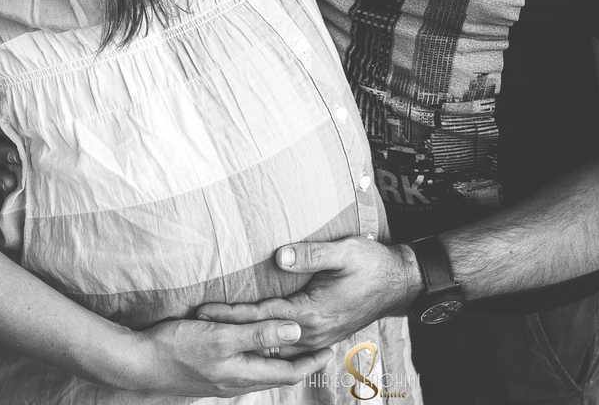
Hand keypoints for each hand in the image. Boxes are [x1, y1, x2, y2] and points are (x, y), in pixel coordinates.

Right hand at [112, 316, 332, 395]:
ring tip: (296, 347)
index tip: (332, 347)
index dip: (312, 360)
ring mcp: (222, 380)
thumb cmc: (178, 347)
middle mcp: (236, 382)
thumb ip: (259, 334)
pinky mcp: (210, 374)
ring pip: (262, 373)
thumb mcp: (222, 337)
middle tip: (321, 347)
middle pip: (278, 374)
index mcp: (243, 373)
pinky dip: (260, 359)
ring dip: (282, 361)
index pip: (289, 371)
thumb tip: (296, 329)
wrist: (138, 364)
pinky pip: (245, 369)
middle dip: (302, 362)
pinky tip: (256, 350)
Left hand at [195, 237, 421, 351]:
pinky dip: (266, 343)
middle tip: (198, 326)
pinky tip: (254, 340)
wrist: (400, 283)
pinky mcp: (323, 335)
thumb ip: (310, 255)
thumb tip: (278, 256)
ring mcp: (319, 337)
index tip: (204, 310)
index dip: (232, 313)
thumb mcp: (344, 252)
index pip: (262, 315)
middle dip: (231, 331)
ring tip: (218, 334)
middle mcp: (313, 331)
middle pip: (262, 335)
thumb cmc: (372, 263)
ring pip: (274, 346)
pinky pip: (288, 346)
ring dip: (247, 340)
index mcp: (312, 313)